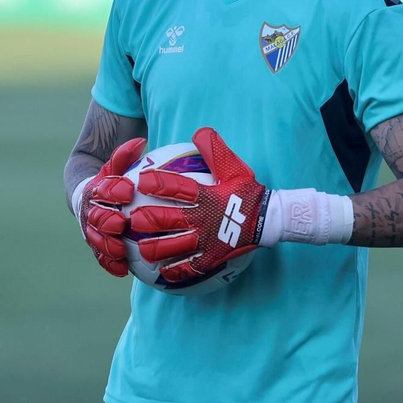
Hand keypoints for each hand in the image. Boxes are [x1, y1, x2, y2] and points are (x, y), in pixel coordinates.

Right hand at [75, 137, 146, 276]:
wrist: (87, 196)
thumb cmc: (110, 179)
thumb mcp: (115, 166)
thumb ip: (125, 155)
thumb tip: (140, 141)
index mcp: (96, 190)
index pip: (104, 189)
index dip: (114, 190)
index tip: (128, 191)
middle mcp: (91, 210)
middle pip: (96, 216)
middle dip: (107, 220)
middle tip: (121, 223)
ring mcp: (91, 230)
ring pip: (96, 239)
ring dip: (107, 245)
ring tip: (121, 250)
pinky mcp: (95, 245)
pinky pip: (100, 257)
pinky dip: (109, 264)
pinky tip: (123, 270)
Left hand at [126, 127, 266, 284]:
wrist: (269, 220)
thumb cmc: (248, 192)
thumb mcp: (234, 167)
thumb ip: (214, 149)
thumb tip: (199, 132)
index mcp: (205, 196)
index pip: (176, 187)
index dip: (157, 183)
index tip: (142, 180)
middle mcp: (201, 219)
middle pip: (165, 220)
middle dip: (145, 220)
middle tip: (133, 218)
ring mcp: (205, 241)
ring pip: (171, 247)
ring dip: (153, 247)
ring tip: (141, 247)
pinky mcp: (211, 258)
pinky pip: (188, 268)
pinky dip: (174, 270)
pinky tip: (164, 271)